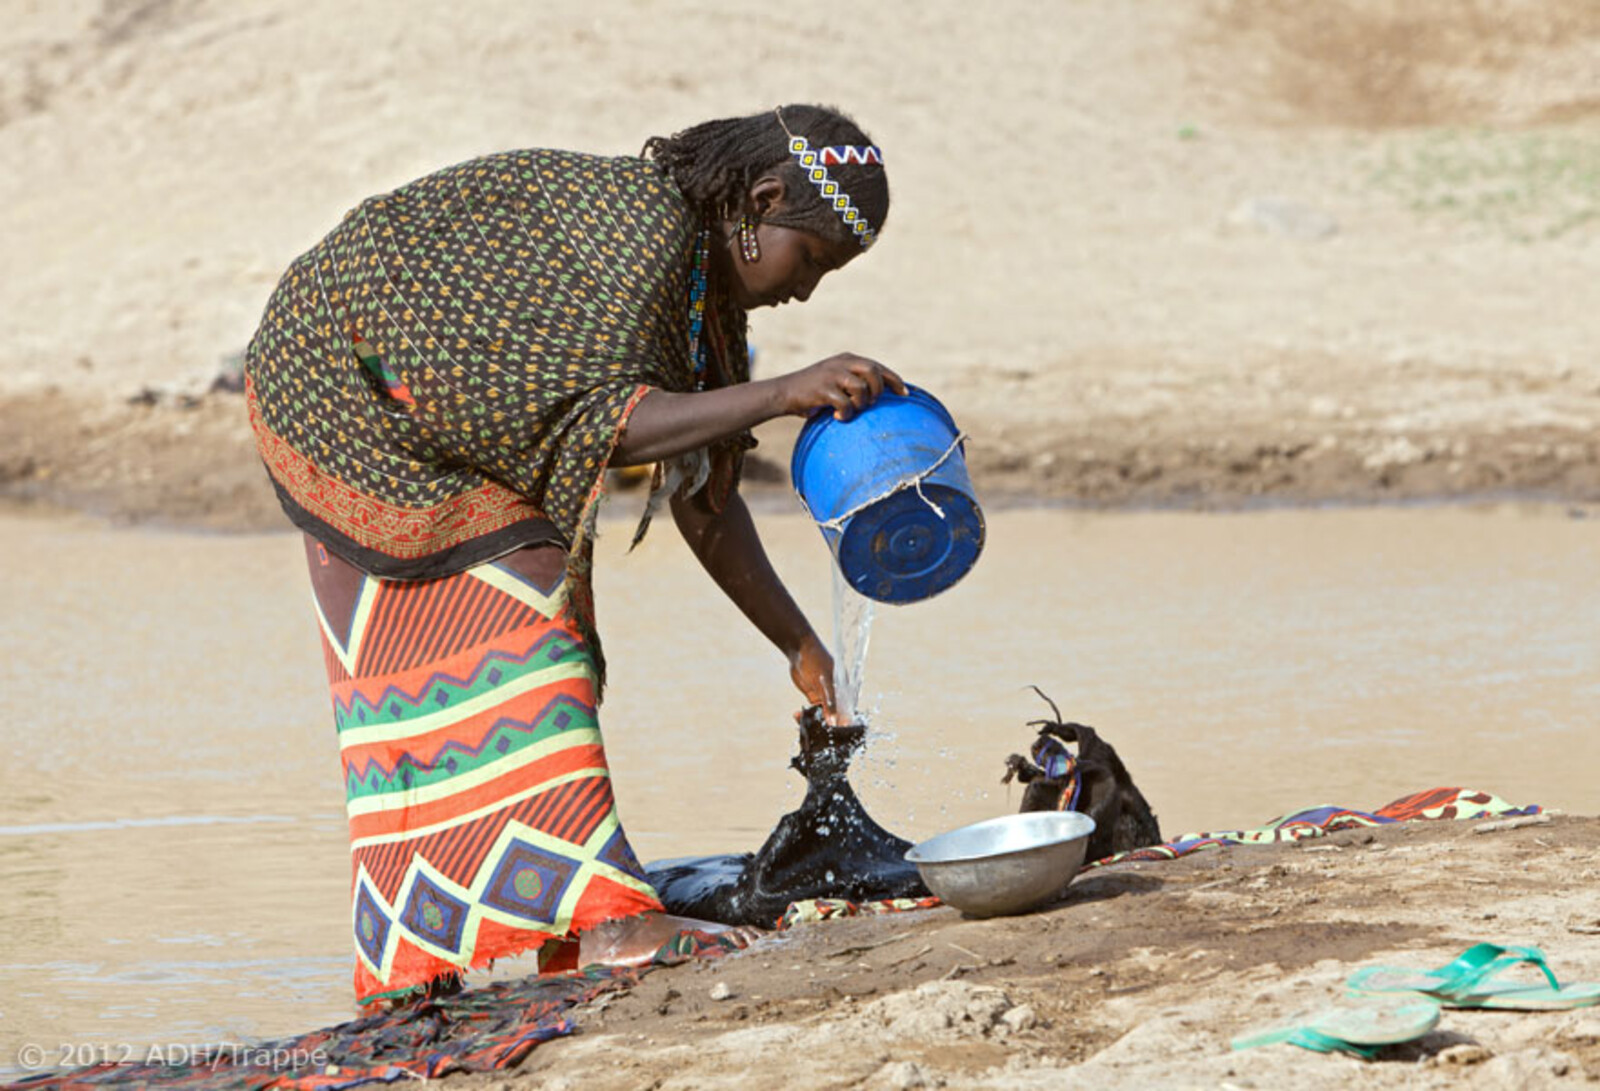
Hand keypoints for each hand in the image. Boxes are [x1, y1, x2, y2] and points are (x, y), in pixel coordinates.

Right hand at [777, 353, 907, 421]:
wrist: (784, 392)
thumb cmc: (814, 392)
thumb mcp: (836, 380)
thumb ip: (855, 382)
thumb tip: (881, 397)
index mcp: (847, 359)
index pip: (878, 366)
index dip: (894, 380)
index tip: (905, 394)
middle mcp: (841, 363)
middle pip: (873, 372)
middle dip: (878, 391)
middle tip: (870, 404)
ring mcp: (832, 375)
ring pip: (861, 387)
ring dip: (861, 402)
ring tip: (852, 409)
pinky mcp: (823, 389)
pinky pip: (845, 403)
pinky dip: (846, 413)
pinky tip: (839, 416)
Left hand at [788, 633, 839, 724]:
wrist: (799, 650)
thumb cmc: (816, 661)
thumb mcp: (823, 682)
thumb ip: (829, 702)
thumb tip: (833, 722)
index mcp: (846, 692)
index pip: (848, 713)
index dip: (843, 725)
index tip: (835, 736)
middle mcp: (837, 697)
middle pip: (835, 717)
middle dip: (827, 726)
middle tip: (815, 733)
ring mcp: (826, 698)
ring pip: (823, 716)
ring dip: (814, 721)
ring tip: (801, 721)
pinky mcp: (815, 698)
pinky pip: (812, 712)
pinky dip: (805, 715)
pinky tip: (797, 715)